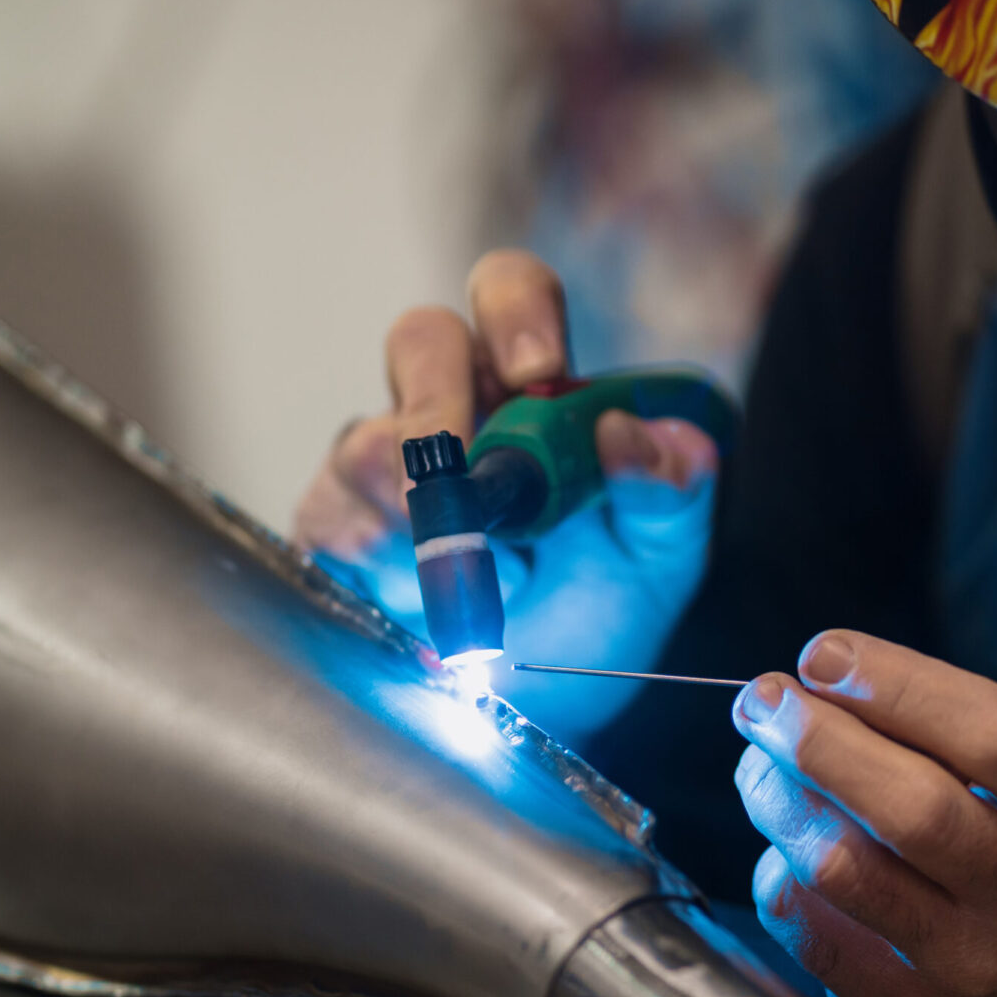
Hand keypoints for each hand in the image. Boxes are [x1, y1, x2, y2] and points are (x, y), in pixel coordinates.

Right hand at [294, 249, 717, 739]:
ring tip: (479, 589)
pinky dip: (379, 568)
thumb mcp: (656, 555)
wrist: (540, 703)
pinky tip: (420, 606)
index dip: (515, 311)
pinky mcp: (333, 528)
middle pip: (419, 339)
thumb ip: (667, 493)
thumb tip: (630, 432)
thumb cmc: (598, 607)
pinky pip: (329, 524)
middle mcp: (448, 405)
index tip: (537, 373)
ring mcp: (380, 465)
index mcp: (529, 387)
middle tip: (469, 473)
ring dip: (422, 520)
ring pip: (365, 443)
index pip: (509, 293)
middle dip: (442, 401)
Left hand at [732, 629, 996, 996]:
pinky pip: (806, 924)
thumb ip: (944, 727)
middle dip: (814, 738)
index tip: (823, 654)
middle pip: (912, 807)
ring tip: (761, 762)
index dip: (898, 684)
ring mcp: (969, 967)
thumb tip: (817, 679)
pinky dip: (775, 866)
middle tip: (762, 699)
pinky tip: (782, 845)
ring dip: (776, 795)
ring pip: (841, 866)